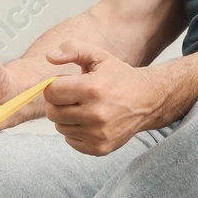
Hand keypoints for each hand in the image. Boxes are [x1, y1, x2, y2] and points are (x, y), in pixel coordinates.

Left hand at [42, 40, 167, 155]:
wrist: (147, 101)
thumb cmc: (119, 77)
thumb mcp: (98, 56)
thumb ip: (72, 49)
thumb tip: (49, 56)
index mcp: (92, 89)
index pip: (51, 92)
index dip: (55, 86)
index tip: (67, 83)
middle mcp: (95, 114)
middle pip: (52, 112)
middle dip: (58, 102)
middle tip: (73, 96)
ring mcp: (98, 134)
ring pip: (60, 127)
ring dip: (67, 117)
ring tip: (84, 108)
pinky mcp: (99, 148)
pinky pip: (70, 140)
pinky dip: (75, 131)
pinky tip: (89, 121)